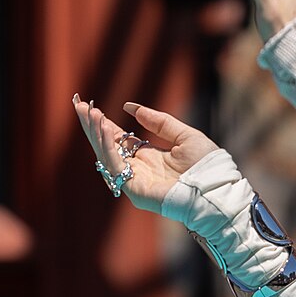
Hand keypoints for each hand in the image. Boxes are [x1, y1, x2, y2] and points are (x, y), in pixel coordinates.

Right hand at [71, 97, 217, 212]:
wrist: (216, 189)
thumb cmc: (206, 166)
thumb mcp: (183, 135)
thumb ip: (158, 122)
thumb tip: (131, 107)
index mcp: (148, 157)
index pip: (119, 139)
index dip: (103, 124)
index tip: (89, 107)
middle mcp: (139, 169)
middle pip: (108, 145)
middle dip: (93, 126)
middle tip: (79, 105)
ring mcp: (135, 181)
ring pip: (108, 155)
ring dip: (97, 133)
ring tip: (90, 114)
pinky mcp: (135, 191)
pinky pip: (116, 167)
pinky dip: (108, 148)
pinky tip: (104, 130)